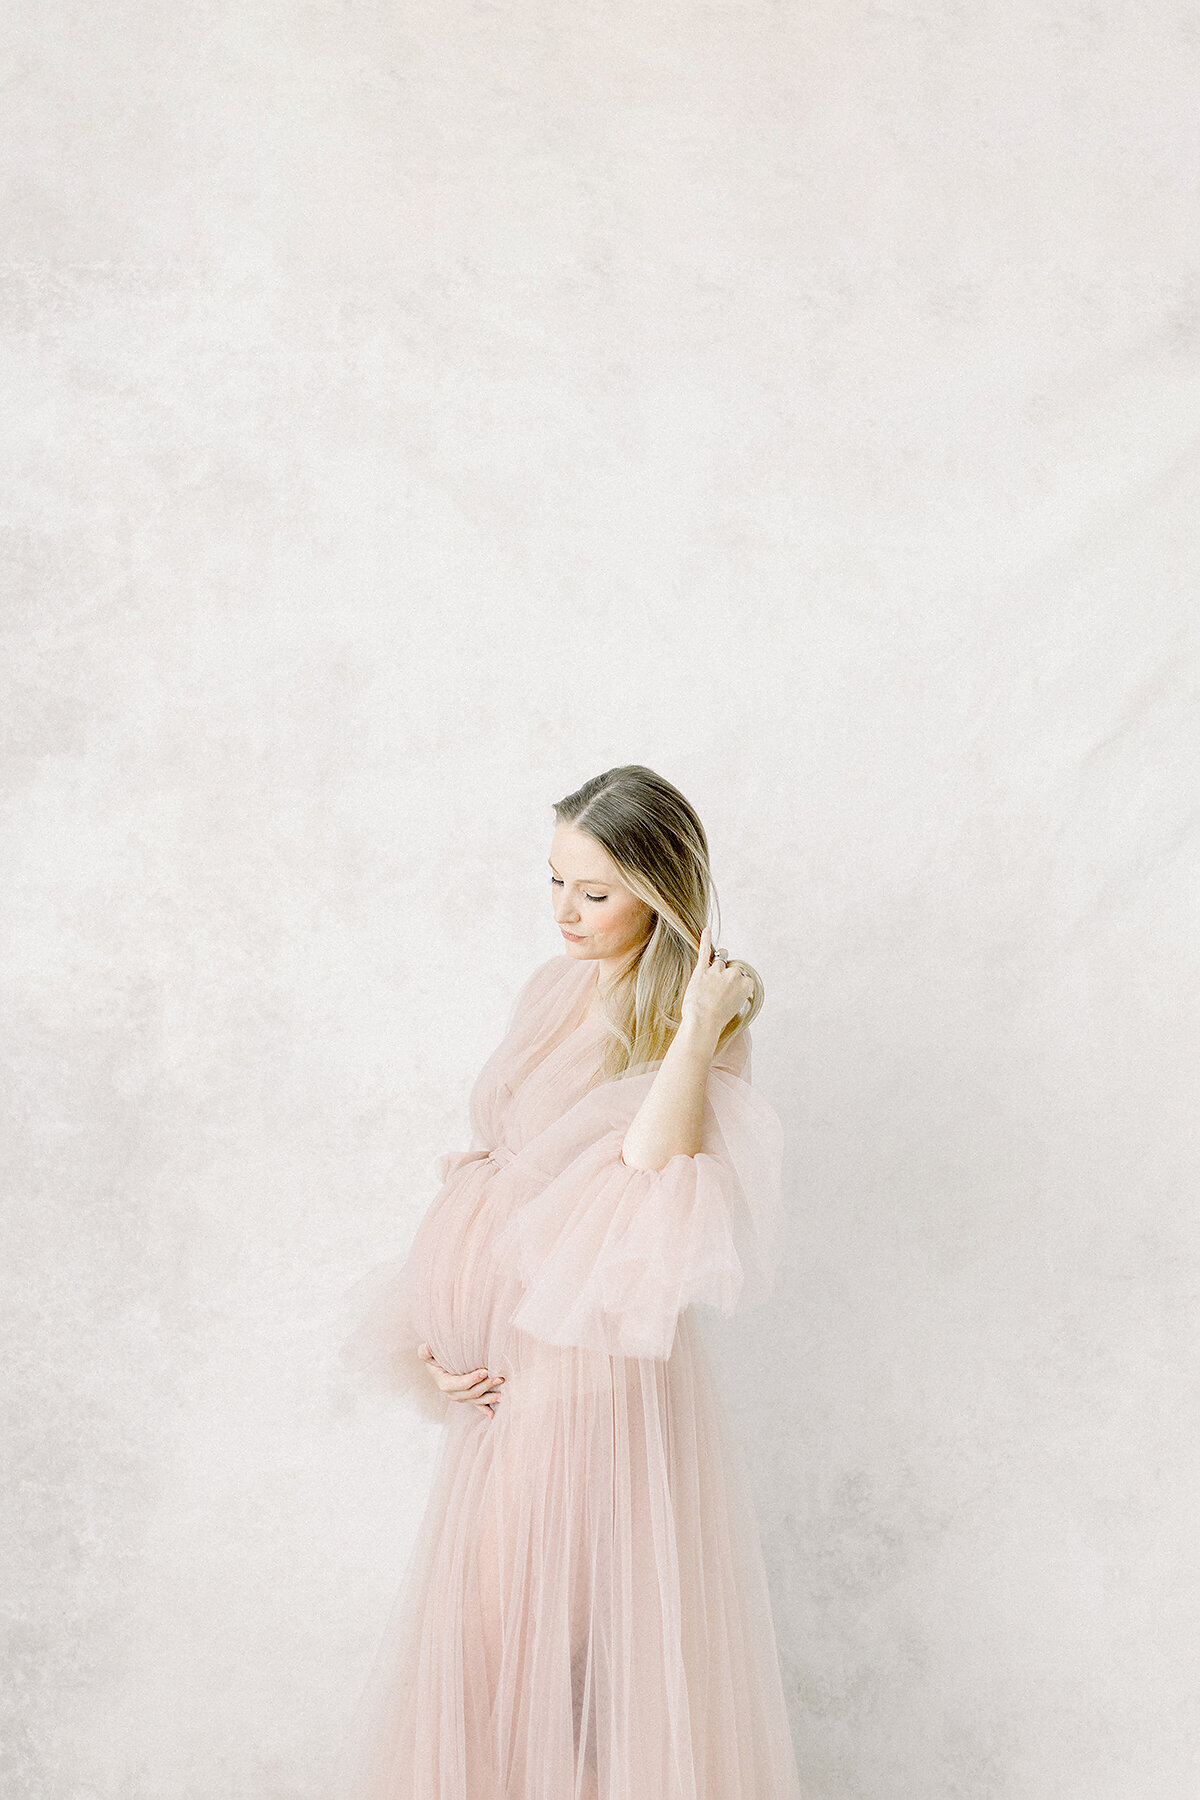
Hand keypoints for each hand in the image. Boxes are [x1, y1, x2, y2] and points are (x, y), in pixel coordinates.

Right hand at [418, 1342, 504, 1414]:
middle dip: (486, 1386)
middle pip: (471, 1392)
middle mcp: (452, 1393)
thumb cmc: (432, 1356)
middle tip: (499, 1378)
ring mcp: (459, 1396)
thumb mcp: (426, 1352)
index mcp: (444, 1383)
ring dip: (489, 1398)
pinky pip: (475, 1404)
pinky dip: (484, 1409)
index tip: (484, 1371)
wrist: (435, 1363)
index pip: (460, 1383)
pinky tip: (492, 1414)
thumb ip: (425, 1351)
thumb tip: (427, 1347)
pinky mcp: (466, 1396)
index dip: (472, 1379)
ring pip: (475, 1399)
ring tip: (501, 1395)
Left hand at [679, 925, 753, 1042]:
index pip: (744, 978)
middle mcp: (734, 974)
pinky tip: (707, 930)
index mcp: (747, 984)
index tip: (729, 995)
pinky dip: (705, 939)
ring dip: (715, 968)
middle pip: (731, 968)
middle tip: (716, 993)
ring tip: (708, 981)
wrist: (703, 1022)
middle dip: (725, 977)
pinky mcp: (702, 969)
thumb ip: (736, 992)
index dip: (735, 986)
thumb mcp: (736, 1008)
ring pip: (719, 961)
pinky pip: (705, 951)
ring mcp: (718, 970)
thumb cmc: (718, 1020)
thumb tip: (729, 985)